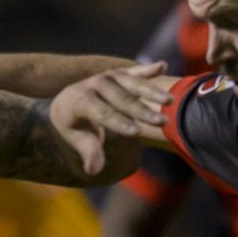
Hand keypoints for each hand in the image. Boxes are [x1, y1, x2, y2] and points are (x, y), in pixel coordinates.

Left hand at [48, 63, 171, 174]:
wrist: (67, 101)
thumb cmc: (75, 126)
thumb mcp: (77, 139)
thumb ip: (88, 152)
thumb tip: (94, 170)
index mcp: (79, 100)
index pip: (102, 112)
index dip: (118, 122)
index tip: (136, 132)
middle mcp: (94, 84)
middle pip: (121, 98)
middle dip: (142, 110)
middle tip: (162, 121)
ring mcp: (107, 76)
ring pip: (131, 83)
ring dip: (152, 91)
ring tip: (170, 101)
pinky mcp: (119, 73)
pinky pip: (135, 71)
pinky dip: (148, 69)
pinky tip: (163, 66)